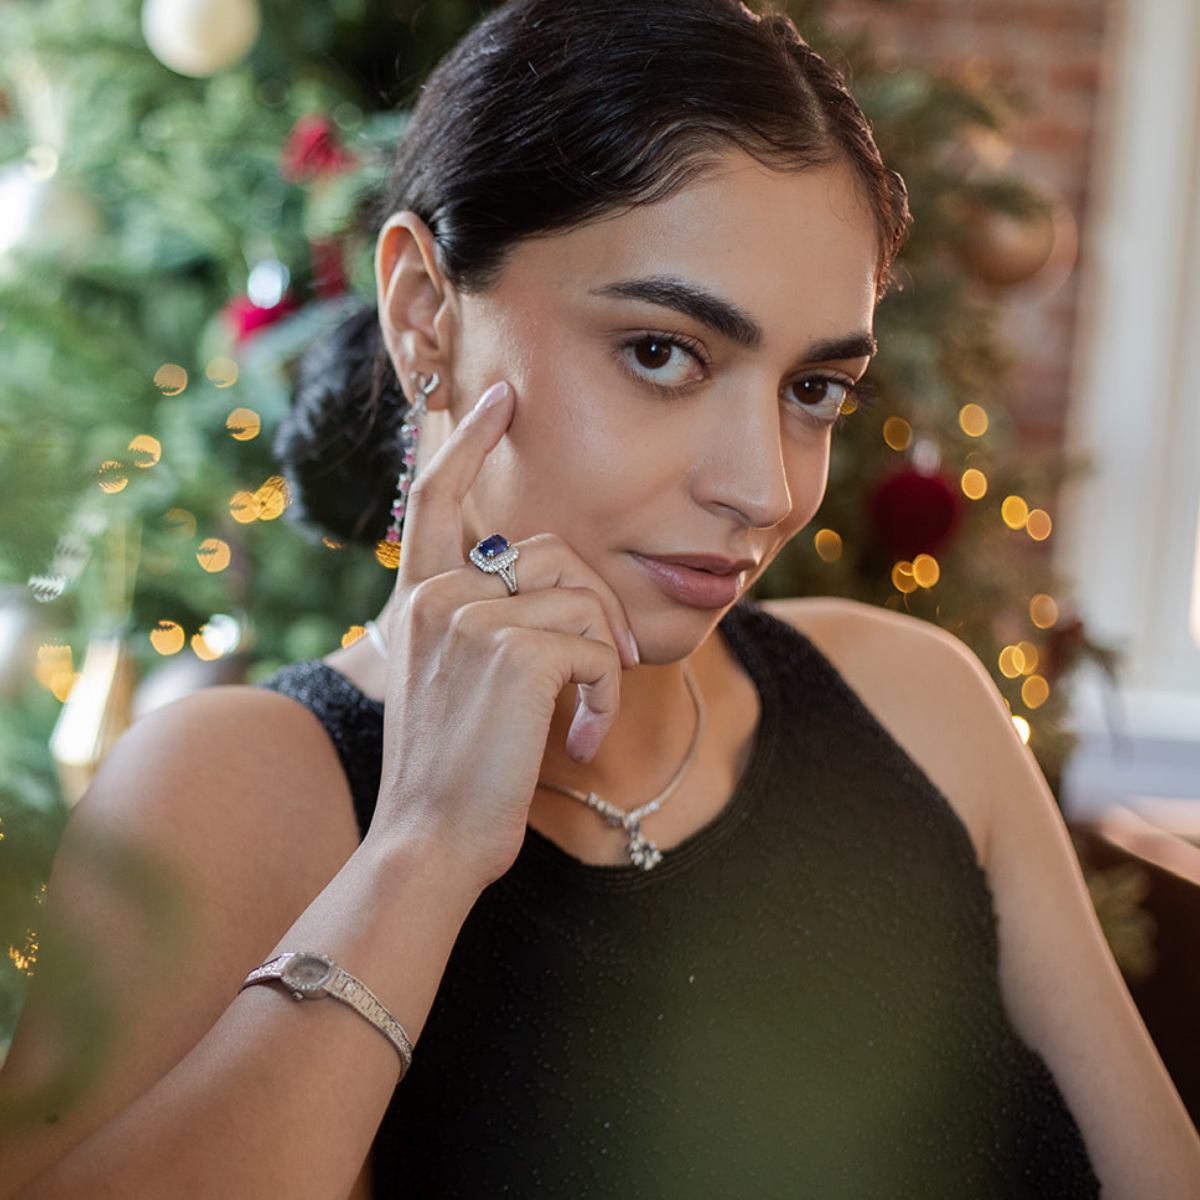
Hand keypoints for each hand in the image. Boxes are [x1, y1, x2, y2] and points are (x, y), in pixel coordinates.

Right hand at [368, 381, 637, 885]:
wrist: (428, 841)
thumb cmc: (452, 772)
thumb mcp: (455, 684)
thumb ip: (486, 625)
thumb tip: (559, 587)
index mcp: (418, 600)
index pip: (436, 499)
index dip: (469, 444)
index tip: (501, 398)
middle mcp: (435, 598)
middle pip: (551, 553)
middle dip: (596, 607)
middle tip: (603, 669)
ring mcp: (471, 621)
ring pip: (582, 596)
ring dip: (602, 660)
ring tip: (584, 716)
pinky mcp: (514, 653)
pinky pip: (595, 645)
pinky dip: (604, 693)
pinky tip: (581, 737)